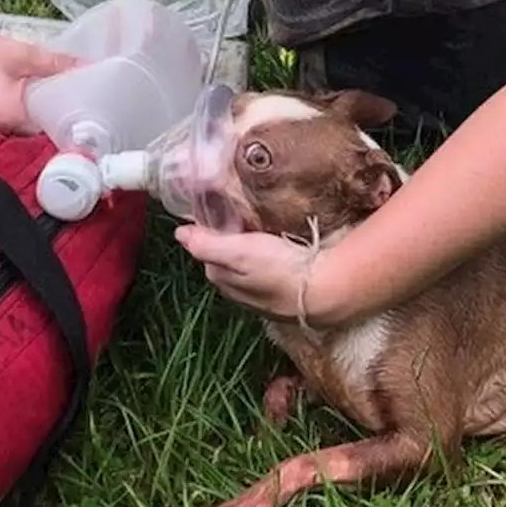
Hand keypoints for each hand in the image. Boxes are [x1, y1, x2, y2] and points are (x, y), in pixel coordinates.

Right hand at [0, 29, 78, 134]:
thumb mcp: (25, 55)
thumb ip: (56, 64)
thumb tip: (84, 68)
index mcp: (10, 116)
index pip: (48, 130)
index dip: (67, 123)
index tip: (85, 117)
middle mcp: (1, 128)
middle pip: (39, 133)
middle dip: (57, 121)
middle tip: (79, 109)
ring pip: (29, 130)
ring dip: (43, 119)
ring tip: (63, 106)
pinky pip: (18, 125)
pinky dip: (30, 116)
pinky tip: (40, 104)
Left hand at [174, 224, 332, 324]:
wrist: (326, 291)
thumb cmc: (280, 268)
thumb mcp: (238, 252)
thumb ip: (207, 244)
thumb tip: (179, 234)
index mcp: (222, 279)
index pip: (207, 251)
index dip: (212, 231)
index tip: (221, 211)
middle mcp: (238, 291)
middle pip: (226, 259)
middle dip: (229, 241)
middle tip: (241, 215)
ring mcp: (261, 295)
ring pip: (248, 266)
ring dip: (251, 250)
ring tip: (261, 228)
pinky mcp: (284, 294)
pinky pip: (268, 271)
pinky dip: (269, 258)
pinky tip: (280, 248)